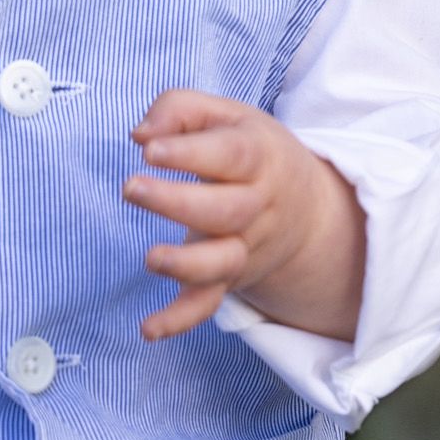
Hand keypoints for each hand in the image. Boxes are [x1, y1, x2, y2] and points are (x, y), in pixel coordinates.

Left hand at [123, 88, 364, 341]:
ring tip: (150, 258)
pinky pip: (208, 304)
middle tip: (131, 188)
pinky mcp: (228, 278)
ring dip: (184, 264)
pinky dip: (180, 320)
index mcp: (258, 158)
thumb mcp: (227, 115)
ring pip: (221, 263)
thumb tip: (140, 134)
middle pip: (223, 210)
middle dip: (175, 203)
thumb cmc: (253, 151)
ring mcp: (243, 247)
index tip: (148, 148)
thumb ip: (180, 109)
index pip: (228, 155)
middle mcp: (256, 207)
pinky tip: (148, 330)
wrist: (309, 210)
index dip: (187, 151)